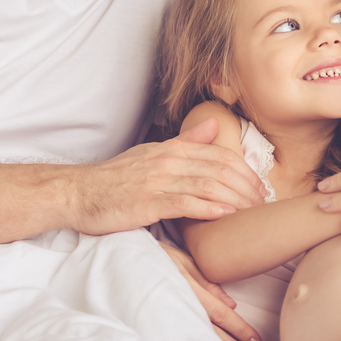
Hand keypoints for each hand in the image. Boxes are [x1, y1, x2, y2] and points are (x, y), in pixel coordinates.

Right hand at [69, 118, 265, 235]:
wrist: (78, 193)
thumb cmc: (115, 179)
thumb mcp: (151, 154)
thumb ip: (185, 142)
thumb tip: (212, 126)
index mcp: (170, 150)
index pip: (218, 155)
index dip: (244, 170)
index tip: (259, 186)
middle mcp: (167, 161)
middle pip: (218, 168)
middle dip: (245, 184)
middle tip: (262, 201)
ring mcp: (157, 181)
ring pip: (207, 184)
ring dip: (234, 197)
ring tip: (251, 210)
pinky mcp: (148, 203)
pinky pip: (185, 203)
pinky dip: (210, 208)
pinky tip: (226, 215)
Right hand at [158, 241, 262, 340]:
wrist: (126, 258)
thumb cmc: (159, 256)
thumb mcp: (185, 262)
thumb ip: (208, 282)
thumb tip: (231, 304)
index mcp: (190, 288)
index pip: (221, 314)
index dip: (239, 329)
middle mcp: (181, 304)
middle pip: (212, 331)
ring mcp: (169, 314)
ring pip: (199, 337)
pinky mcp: (159, 321)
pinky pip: (182, 337)